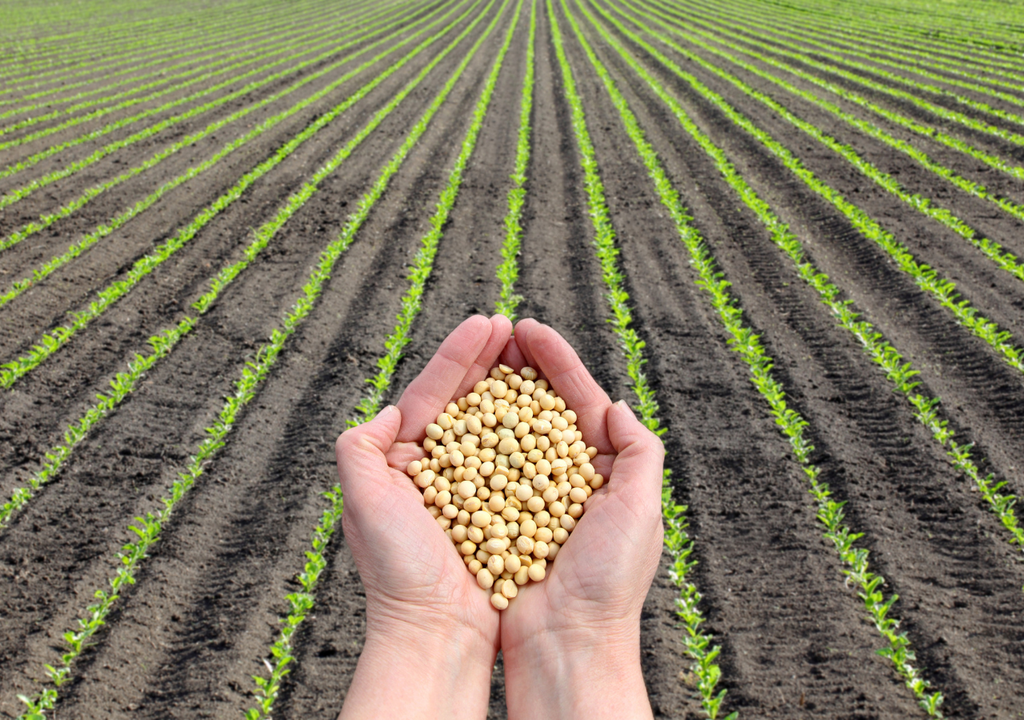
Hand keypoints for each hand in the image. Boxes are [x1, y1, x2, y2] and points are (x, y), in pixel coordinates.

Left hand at [335, 314, 511, 718]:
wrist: (436, 633)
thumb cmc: (397, 571)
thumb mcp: (362, 501)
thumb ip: (359, 447)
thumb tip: (387, 412)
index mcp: (402, 463)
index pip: (432, 395)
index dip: (458, 356)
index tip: (486, 323)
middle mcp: (437, 471)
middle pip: (465, 402)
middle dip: (487, 361)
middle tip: (512, 326)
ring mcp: (471, 489)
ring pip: (494, 425)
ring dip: (512, 388)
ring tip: (532, 354)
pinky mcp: (502, 510)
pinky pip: (518, 462)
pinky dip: (532, 432)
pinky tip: (548, 409)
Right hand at [497, 320, 664, 719]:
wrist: (565, 643)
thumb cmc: (608, 582)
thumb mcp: (641, 509)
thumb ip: (638, 451)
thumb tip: (614, 404)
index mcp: (602, 471)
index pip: (578, 400)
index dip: (556, 361)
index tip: (528, 328)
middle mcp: (562, 478)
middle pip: (539, 406)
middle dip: (520, 366)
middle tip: (497, 330)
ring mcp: (525, 494)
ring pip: (505, 430)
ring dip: (491, 390)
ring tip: (475, 357)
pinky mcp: (492, 514)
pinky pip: (478, 467)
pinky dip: (467, 436)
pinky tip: (453, 411)